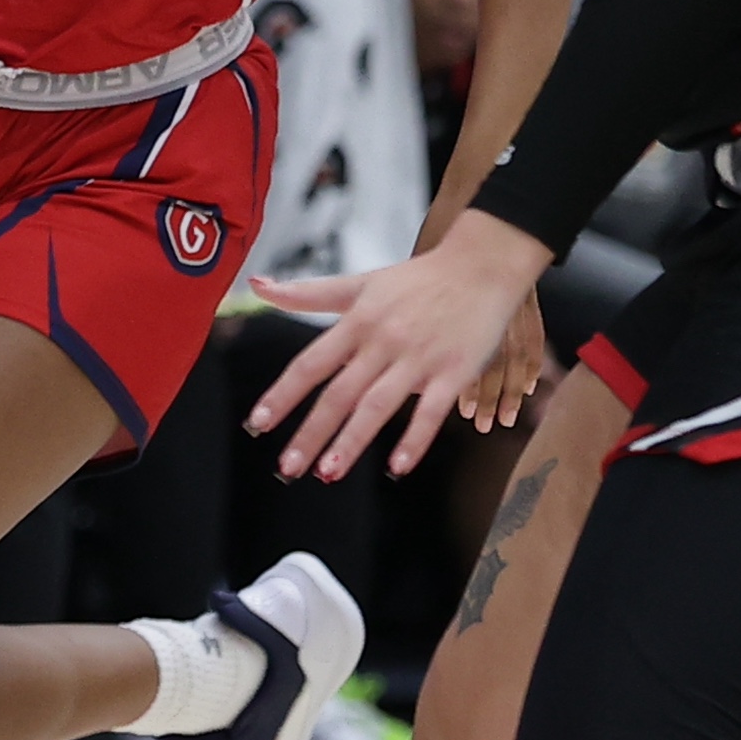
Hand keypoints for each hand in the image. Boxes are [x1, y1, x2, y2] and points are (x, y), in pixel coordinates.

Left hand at [248, 211, 553, 478]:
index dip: (283, 394)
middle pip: (340, 393)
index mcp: (357, 321)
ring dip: (352, 442)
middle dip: (311, 433)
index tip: (258, 424)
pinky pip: (431, 412)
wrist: (482, 266)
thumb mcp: (360, 283)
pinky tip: (398, 468)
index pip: (311, 363)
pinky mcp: (453, 372)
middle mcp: (383, 341)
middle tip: (288, 467)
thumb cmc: (418, 279)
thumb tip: (258, 285)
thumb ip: (308, 292)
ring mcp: (418, 359)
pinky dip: (415, 441)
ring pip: (378, 406)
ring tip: (328, 473)